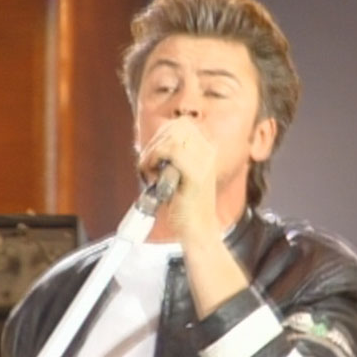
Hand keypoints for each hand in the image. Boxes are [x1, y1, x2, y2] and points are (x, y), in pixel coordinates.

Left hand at [137, 117, 218, 241]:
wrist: (197, 230)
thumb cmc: (186, 206)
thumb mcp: (178, 174)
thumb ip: (171, 157)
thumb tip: (153, 142)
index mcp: (207, 150)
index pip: (181, 125)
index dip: (160, 135)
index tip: (151, 155)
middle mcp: (208, 152)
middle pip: (176, 126)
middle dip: (155, 143)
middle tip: (147, 164)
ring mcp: (204, 162)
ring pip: (171, 137)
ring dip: (152, 153)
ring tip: (149, 171)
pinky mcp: (196, 174)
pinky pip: (171, 152)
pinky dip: (154, 160)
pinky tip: (151, 175)